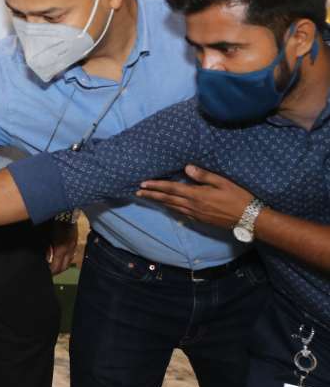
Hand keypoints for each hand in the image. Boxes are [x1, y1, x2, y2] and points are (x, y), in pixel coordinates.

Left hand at [47, 220, 77, 274]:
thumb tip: (45, 257)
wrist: (65, 209)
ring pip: (68, 261)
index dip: (51, 272)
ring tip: (54, 267)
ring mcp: (73, 245)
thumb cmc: (52, 220)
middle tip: (49, 272)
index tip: (45, 273)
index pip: (57, 267)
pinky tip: (60, 258)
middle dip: (56, 271)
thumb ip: (46, 247)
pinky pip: (71, 255)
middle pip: (63, 266)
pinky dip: (65, 259)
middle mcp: (69, 248)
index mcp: (61, 248)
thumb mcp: (45, 234)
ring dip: (61, 266)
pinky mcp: (75, 241)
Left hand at [137, 165, 253, 228]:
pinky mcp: (200, 220)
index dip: (156, 186)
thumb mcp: (223, 182)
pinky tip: (168, 207)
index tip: (143, 184)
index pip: (171, 189)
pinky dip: (171, 209)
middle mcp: (193, 206)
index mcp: (197, 195)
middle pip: (167, 199)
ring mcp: (196, 214)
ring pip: (172, 207)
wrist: (249, 219)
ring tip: (148, 198)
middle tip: (138, 192)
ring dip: (159, 202)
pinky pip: (181, 213)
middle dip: (152, 195)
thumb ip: (204, 175)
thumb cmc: (238, 197)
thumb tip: (186, 167)